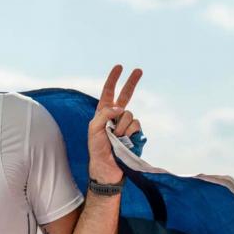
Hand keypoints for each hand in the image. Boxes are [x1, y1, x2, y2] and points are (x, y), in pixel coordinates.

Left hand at [88, 65, 142, 183]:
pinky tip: (124, 142)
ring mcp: (126, 124)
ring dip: (121, 127)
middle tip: (138, 70)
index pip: (108, 93)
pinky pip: (136, 126)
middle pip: (126, 95)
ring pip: (130, 115)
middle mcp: (116, 116)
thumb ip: (104, 115)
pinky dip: (129, 133)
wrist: (107, 167)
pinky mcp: (136, 133)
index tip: (119, 67)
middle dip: (132, 82)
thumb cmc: (97, 149)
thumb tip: (120, 108)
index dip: (113, 80)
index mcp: (103, 113)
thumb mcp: (94, 129)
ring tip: (115, 139)